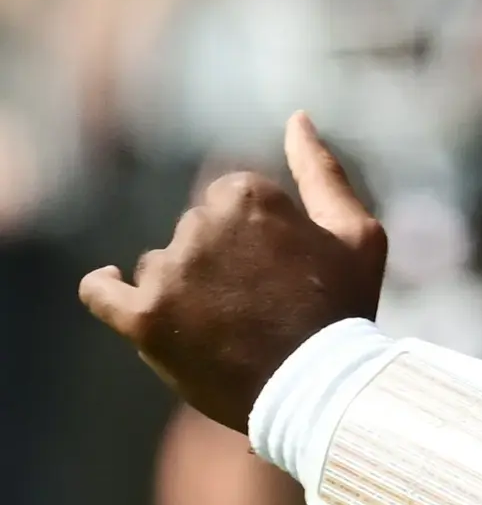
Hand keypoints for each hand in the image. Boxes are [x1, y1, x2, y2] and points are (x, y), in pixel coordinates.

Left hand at [81, 114, 387, 432]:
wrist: (323, 387)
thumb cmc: (345, 307)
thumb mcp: (356, 231)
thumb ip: (321, 170)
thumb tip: (297, 117)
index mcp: (247, 196)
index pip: (231, 201)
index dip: (260, 235)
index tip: (282, 269)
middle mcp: (200, 226)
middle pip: (195, 231)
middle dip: (223, 258)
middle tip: (262, 302)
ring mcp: (169, 273)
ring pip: (161, 264)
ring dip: (187, 285)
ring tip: (228, 324)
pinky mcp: (144, 318)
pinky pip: (101, 293)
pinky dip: (105, 285)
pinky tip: (112, 282)